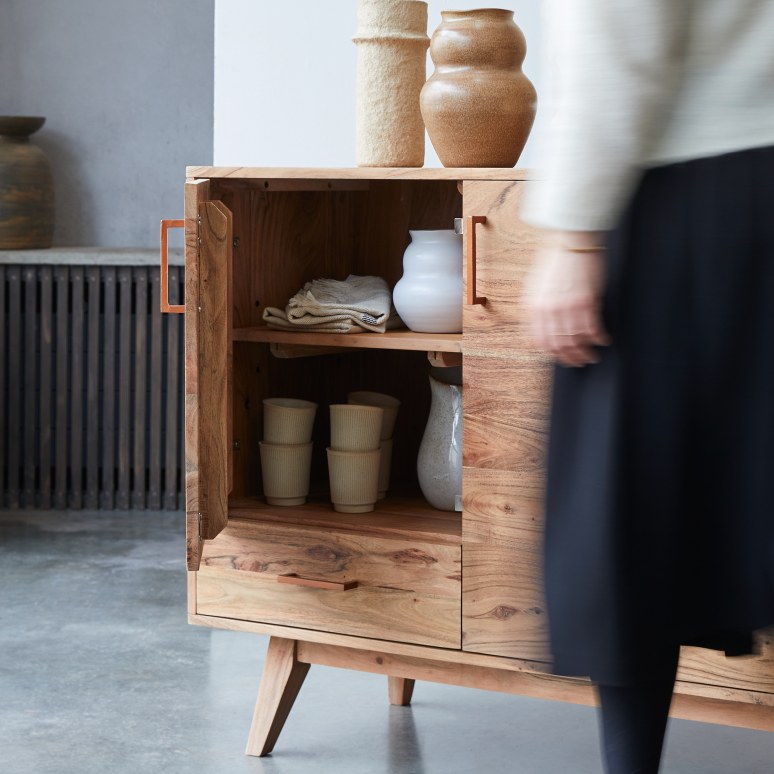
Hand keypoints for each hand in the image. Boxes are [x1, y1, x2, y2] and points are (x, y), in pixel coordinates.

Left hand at [524, 238, 611, 366]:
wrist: (570, 240)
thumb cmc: (554, 260)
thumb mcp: (535, 286)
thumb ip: (535, 309)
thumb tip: (536, 331)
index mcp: (533, 307)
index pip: (539, 341)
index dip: (550, 353)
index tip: (559, 357)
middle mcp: (548, 310)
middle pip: (557, 345)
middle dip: (569, 358)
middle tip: (578, 362)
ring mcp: (567, 307)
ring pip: (575, 341)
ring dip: (585, 353)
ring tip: (591, 356)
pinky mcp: (586, 301)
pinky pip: (592, 329)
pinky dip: (598, 338)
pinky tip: (603, 340)